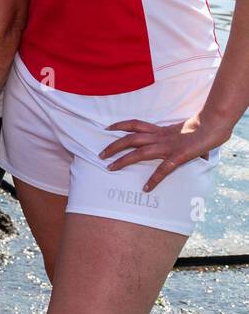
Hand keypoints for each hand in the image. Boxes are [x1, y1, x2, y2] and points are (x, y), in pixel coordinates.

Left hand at [99, 114, 223, 191]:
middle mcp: (159, 137)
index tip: (106, 129)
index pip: (134, 124)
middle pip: (130, 139)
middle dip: (113, 146)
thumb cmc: (200, 129)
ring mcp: (167, 146)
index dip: (119, 125)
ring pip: (139, 152)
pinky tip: (146, 188)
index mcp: (159, 130)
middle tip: (100, 155)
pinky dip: (154, 179)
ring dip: (123, 160)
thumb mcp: (181, 132)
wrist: (213, 126)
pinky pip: (163, 169)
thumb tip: (175, 149)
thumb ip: (174, 139)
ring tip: (110, 168)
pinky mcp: (178, 155)